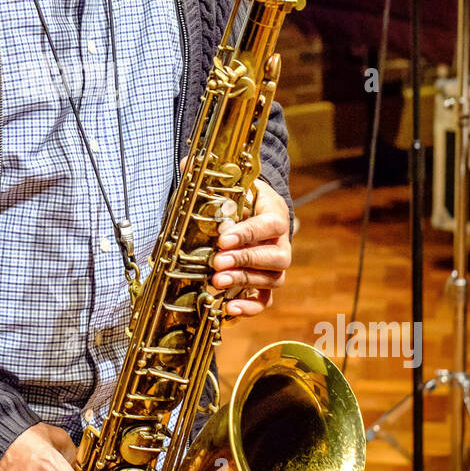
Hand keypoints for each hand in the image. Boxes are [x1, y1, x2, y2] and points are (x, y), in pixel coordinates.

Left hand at [208, 176, 291, 318]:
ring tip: (216, 282)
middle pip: (276, 257)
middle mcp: (281, 243)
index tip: (223, 238)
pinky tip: (229, 308)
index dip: (248, 233)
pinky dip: (250, 307)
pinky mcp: (266, 284)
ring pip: (272, 280)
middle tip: (217, 262)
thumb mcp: (231, 185)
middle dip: (245, 260)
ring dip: (244, 282)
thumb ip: (211, 177)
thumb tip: (188, 162)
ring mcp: (275, 266)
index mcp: (275, 214)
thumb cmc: (241, 199)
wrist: (253, 214)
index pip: (269, 225)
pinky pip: (265, 301)